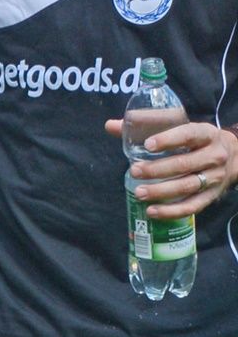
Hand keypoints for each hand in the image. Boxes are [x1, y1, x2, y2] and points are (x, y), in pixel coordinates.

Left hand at [105, 119, 237, 220]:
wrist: (233, 156)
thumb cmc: (194, 139)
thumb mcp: (179, 126)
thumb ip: (145, 124)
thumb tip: (110, 125)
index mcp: (205, 134)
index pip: (188, 135)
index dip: (168, 139)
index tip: (148, 145)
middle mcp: (214, 156)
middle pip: (185, 164)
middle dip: (158, 169)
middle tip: (134, 171)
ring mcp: (214, 178)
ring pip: (188, 186)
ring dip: (162, 191)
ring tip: (139, 193)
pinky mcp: (211, 196)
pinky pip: (193, 206)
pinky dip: (172, 211)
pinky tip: (152, 211)